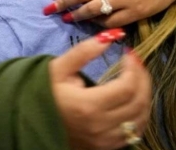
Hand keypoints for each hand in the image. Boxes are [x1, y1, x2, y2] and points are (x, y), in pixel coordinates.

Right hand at [50, 31, 150, 148]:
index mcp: (88, 106)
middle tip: (136, 63)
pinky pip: (134, 132)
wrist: (31, 122)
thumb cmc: (44, 92)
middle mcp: (100, 126)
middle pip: (138, 102)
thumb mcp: (58, 68)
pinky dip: (140, 114)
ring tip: (137, 79)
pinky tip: (133, 100)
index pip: (127, 87)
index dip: (134, 68)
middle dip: (143, 79)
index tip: (129, 53)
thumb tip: (111, 36)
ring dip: (145, 97)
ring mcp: (105, 140)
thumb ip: (84, 51)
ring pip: (140, 119)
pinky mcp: (106, 147)